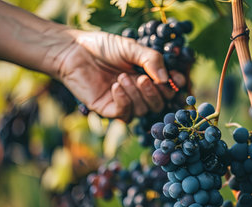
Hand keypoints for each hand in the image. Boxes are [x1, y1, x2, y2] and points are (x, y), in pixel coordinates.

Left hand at [55, 30, 185, 121]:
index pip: (167, 88)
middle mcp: (137, 92)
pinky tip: (115, 86)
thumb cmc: (102, 47)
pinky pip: (125, 114)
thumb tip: (166, 79)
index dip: (174, 86)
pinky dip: (124, 101)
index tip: (177, 79)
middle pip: (158, 104)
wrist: (74, 52)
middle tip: (142, 79)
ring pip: (143, 110)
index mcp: (146, 76)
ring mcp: (124, 102)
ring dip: (135, 94)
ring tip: (121, 77)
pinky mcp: (108, 110)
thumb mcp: (131, 48)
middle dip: (154, 93)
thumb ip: (151, 60)